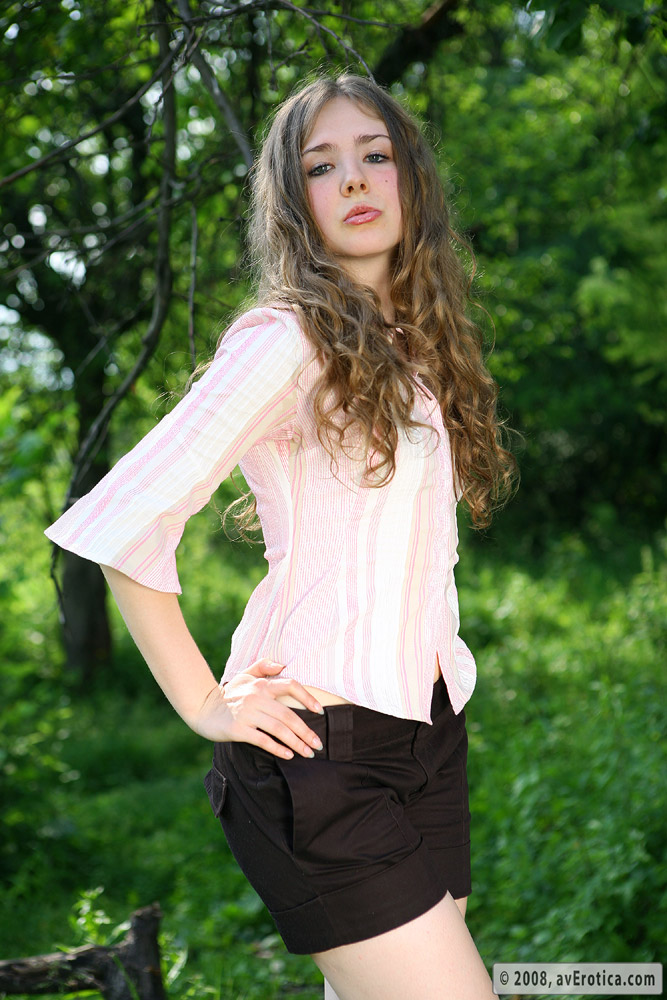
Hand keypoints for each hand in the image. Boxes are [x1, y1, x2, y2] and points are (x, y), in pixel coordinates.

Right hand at [193, 658, 324, 758]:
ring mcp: (248, 714)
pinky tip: (289, 755)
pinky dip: (278, 748)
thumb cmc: (227, 694)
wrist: (202, 708)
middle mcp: (257, 697)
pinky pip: (263, 740)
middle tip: (318, 744)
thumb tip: (282, 665)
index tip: (320, 711)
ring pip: (279, 729)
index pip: (291, 686)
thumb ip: (263, 666)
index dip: (308, 698)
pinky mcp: (238, 729)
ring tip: (308, 753)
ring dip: (297, 743)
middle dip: (307, 731)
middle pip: (289, 715)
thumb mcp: (244, 675)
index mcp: (262, 684)